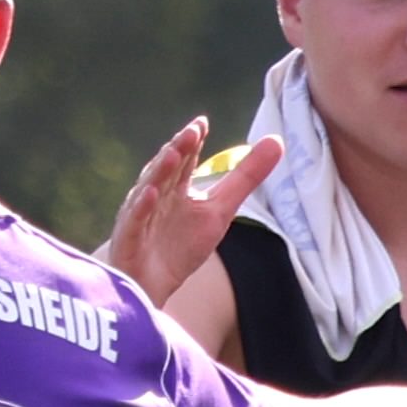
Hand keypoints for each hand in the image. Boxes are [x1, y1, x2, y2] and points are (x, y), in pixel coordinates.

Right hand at [98, 115, 271, 308]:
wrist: (149, 282)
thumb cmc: (181, 243)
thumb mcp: (221, 209)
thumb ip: (246, 177)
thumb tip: (276, 141)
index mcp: (176, 187)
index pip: (185, 160)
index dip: (192, 142)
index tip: (202, 124)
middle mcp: (156, 195)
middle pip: (168, 169)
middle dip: (178, 150)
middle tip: (192, 132)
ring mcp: (141, 215)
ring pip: (149, 189)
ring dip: (160, 171)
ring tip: (173, 154)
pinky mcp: (130, 238)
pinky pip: (136, 221)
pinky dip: (142, 208)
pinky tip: (151, 194)